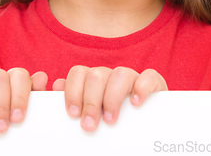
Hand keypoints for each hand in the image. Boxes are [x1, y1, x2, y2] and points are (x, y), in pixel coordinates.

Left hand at [52, 66, 166, 131]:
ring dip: (112, 97)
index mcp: (94, 82)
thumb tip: (56, 85)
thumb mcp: (90, 116)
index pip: (78, 72)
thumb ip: (73, 101)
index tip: (73, 113)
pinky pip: (149, 76)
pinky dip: (142, 88)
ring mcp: (133, 79)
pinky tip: (136, 103)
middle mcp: (112, 77)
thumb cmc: (111, 127)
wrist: (145, 138)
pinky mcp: (154, 84)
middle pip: (96, 74)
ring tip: (111, 119)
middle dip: (91, 101)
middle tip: (90, 125)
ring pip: (120, 73)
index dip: (73, 91)